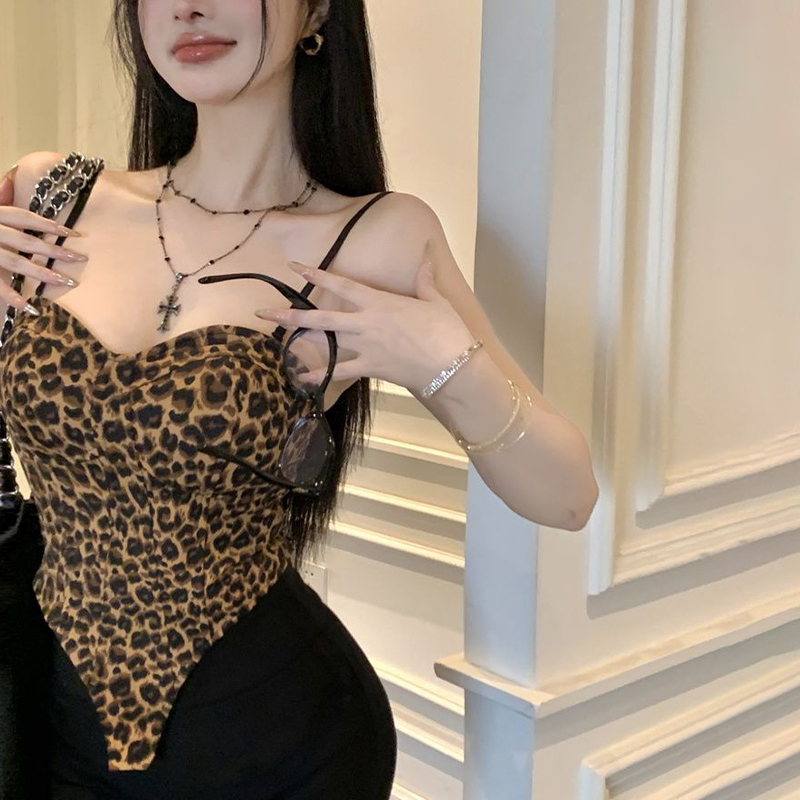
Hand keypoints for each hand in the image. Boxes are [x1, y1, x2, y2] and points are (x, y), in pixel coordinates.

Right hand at [0, 164, 85, 312]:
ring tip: (65, 281)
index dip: (48, 224)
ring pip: (15, 261)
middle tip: (80, 258)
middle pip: (26, 240)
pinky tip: (28, 307)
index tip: (74, 233)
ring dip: (41, 272)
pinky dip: (10, 296)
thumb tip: (12, 181)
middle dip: (54, 250)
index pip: (24, 217)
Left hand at [255, 240, 475, 392]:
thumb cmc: (445, 329)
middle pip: (322, 316)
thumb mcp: (435, 300)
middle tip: (263, 312)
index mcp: (379, 302)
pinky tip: (302, 379)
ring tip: (276, 341)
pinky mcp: (370, 368)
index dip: (317, 274)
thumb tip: (426, 256)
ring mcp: (365, 346)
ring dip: (300, 341)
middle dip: (291, 314)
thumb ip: (424, 279)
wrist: (451, 364)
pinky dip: (322, 376)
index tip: (295, 266)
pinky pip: (341, 372)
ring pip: (327, 342)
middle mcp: (366, 322)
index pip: (342, 285)